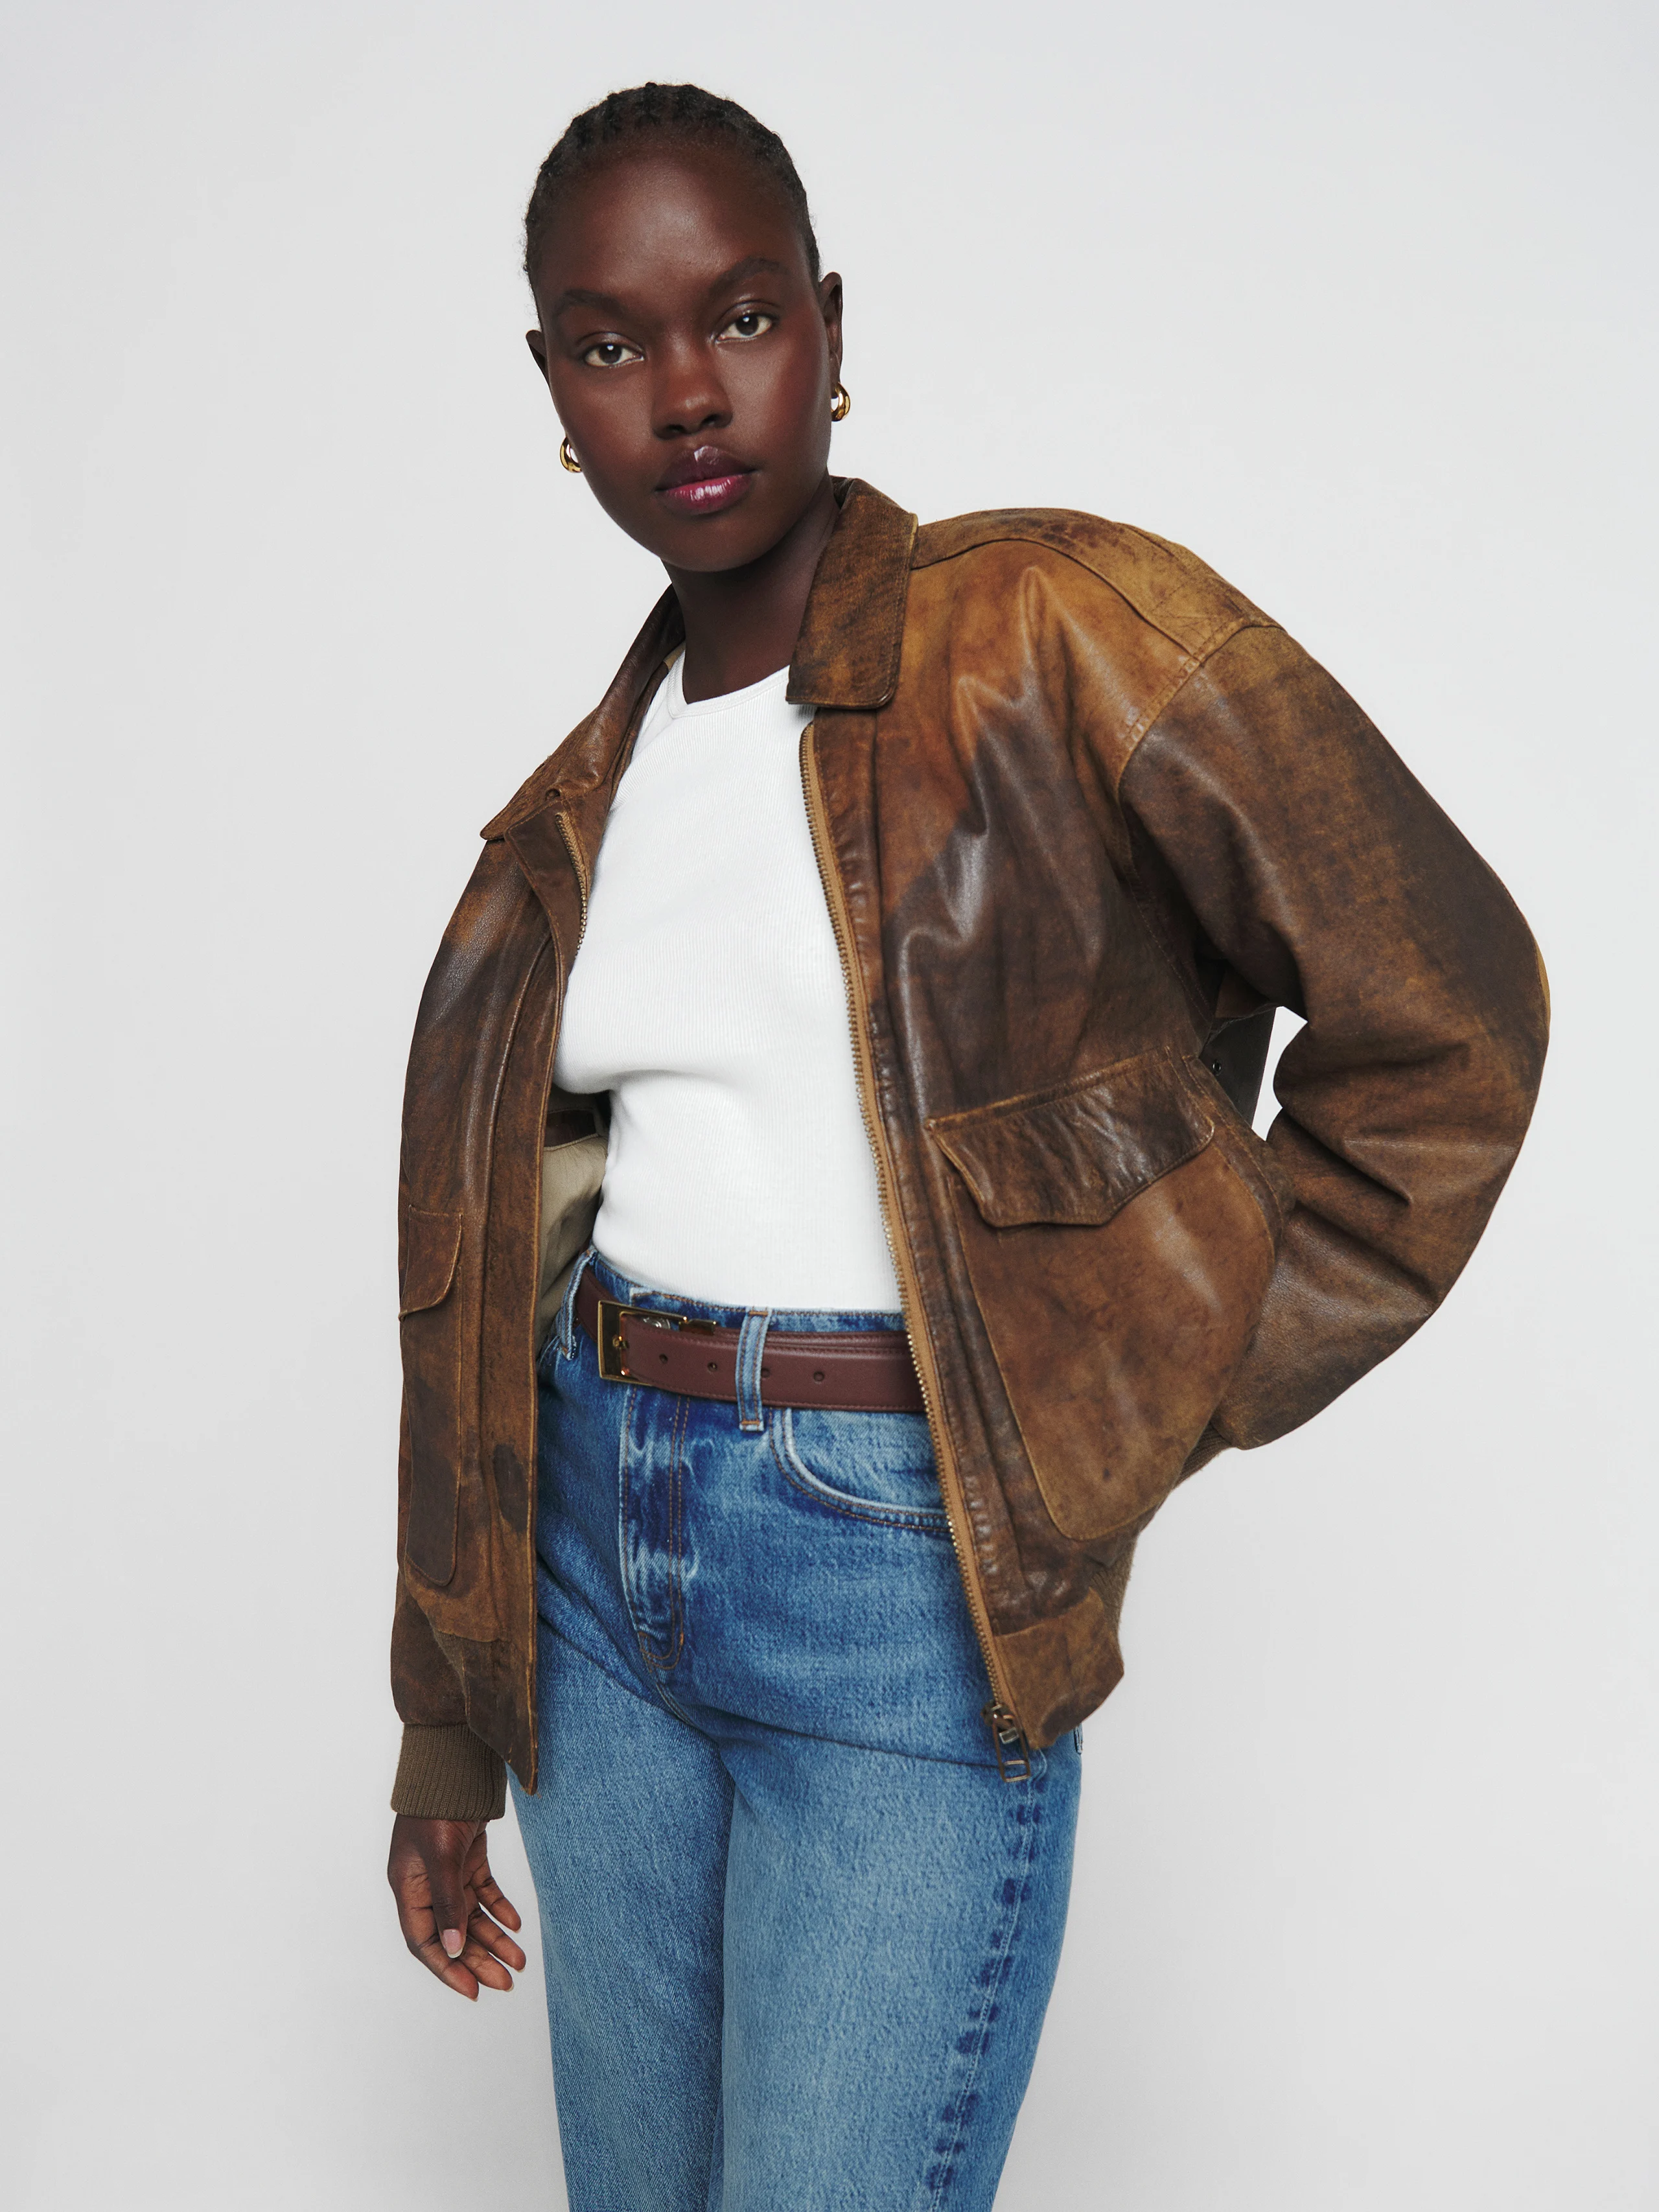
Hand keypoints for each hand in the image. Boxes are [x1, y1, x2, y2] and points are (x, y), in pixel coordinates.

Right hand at [388, 1814, 526, 1999]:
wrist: (453, 1764)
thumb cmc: (436, 1808)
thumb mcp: (441, 1856)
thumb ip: (447, 1902)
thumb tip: (453, 1948)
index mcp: (409, 1888)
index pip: (426, 1942)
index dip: (447, 1968)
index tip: (472, 1991)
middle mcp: (426, 1884)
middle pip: (453, 1933)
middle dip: (478, 1959)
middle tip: (506, 1983)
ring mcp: (448, 1870)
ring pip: (472, 1916)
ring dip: (494, 1938)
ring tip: (518, 1961)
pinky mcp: (467, 1856)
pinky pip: (484, 1891)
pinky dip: (499, 1907)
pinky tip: (515, 1924)